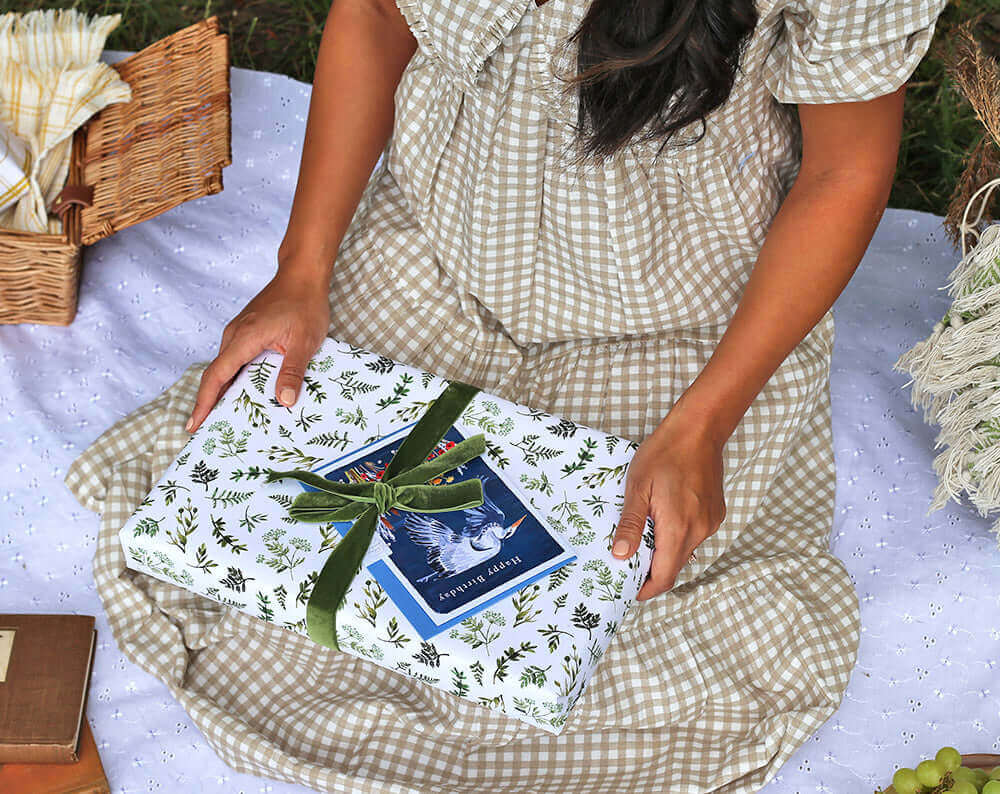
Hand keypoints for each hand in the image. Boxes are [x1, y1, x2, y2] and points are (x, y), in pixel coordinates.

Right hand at [185, 270, 330, 432]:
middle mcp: (234, 335)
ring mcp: (238, 332)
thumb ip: (293, 371)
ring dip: (222, 391)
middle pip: (216, 374)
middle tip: (207, 432)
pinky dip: (233, 377)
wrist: (303, 275)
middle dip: (209, 403)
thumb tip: (285, 401)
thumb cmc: (305, 304)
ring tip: (224, 418)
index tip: (194, 425)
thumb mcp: (304, 341)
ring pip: (225, 366)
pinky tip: (244, 392)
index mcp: (244, 338)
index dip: (204, 403)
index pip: (216, 376)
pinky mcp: (246, 331)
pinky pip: (234, 358)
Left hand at [610, 409, 726, 600]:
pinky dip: (677, 535)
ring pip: (684, 550)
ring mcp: (710, 522)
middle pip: (674, 565)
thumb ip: (630, 524)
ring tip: (641, 538)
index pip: (665, 576)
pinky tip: (661, 519)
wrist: (699, 429)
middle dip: (652, 570)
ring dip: (664, 551)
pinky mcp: (715, 513)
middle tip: (628, 561)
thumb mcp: (637, 487)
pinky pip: (694, 534)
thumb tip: (621, 555)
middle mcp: (700, 530)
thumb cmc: (665, 453)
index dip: (647, 589)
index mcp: (679, 528)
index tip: (630, 590)